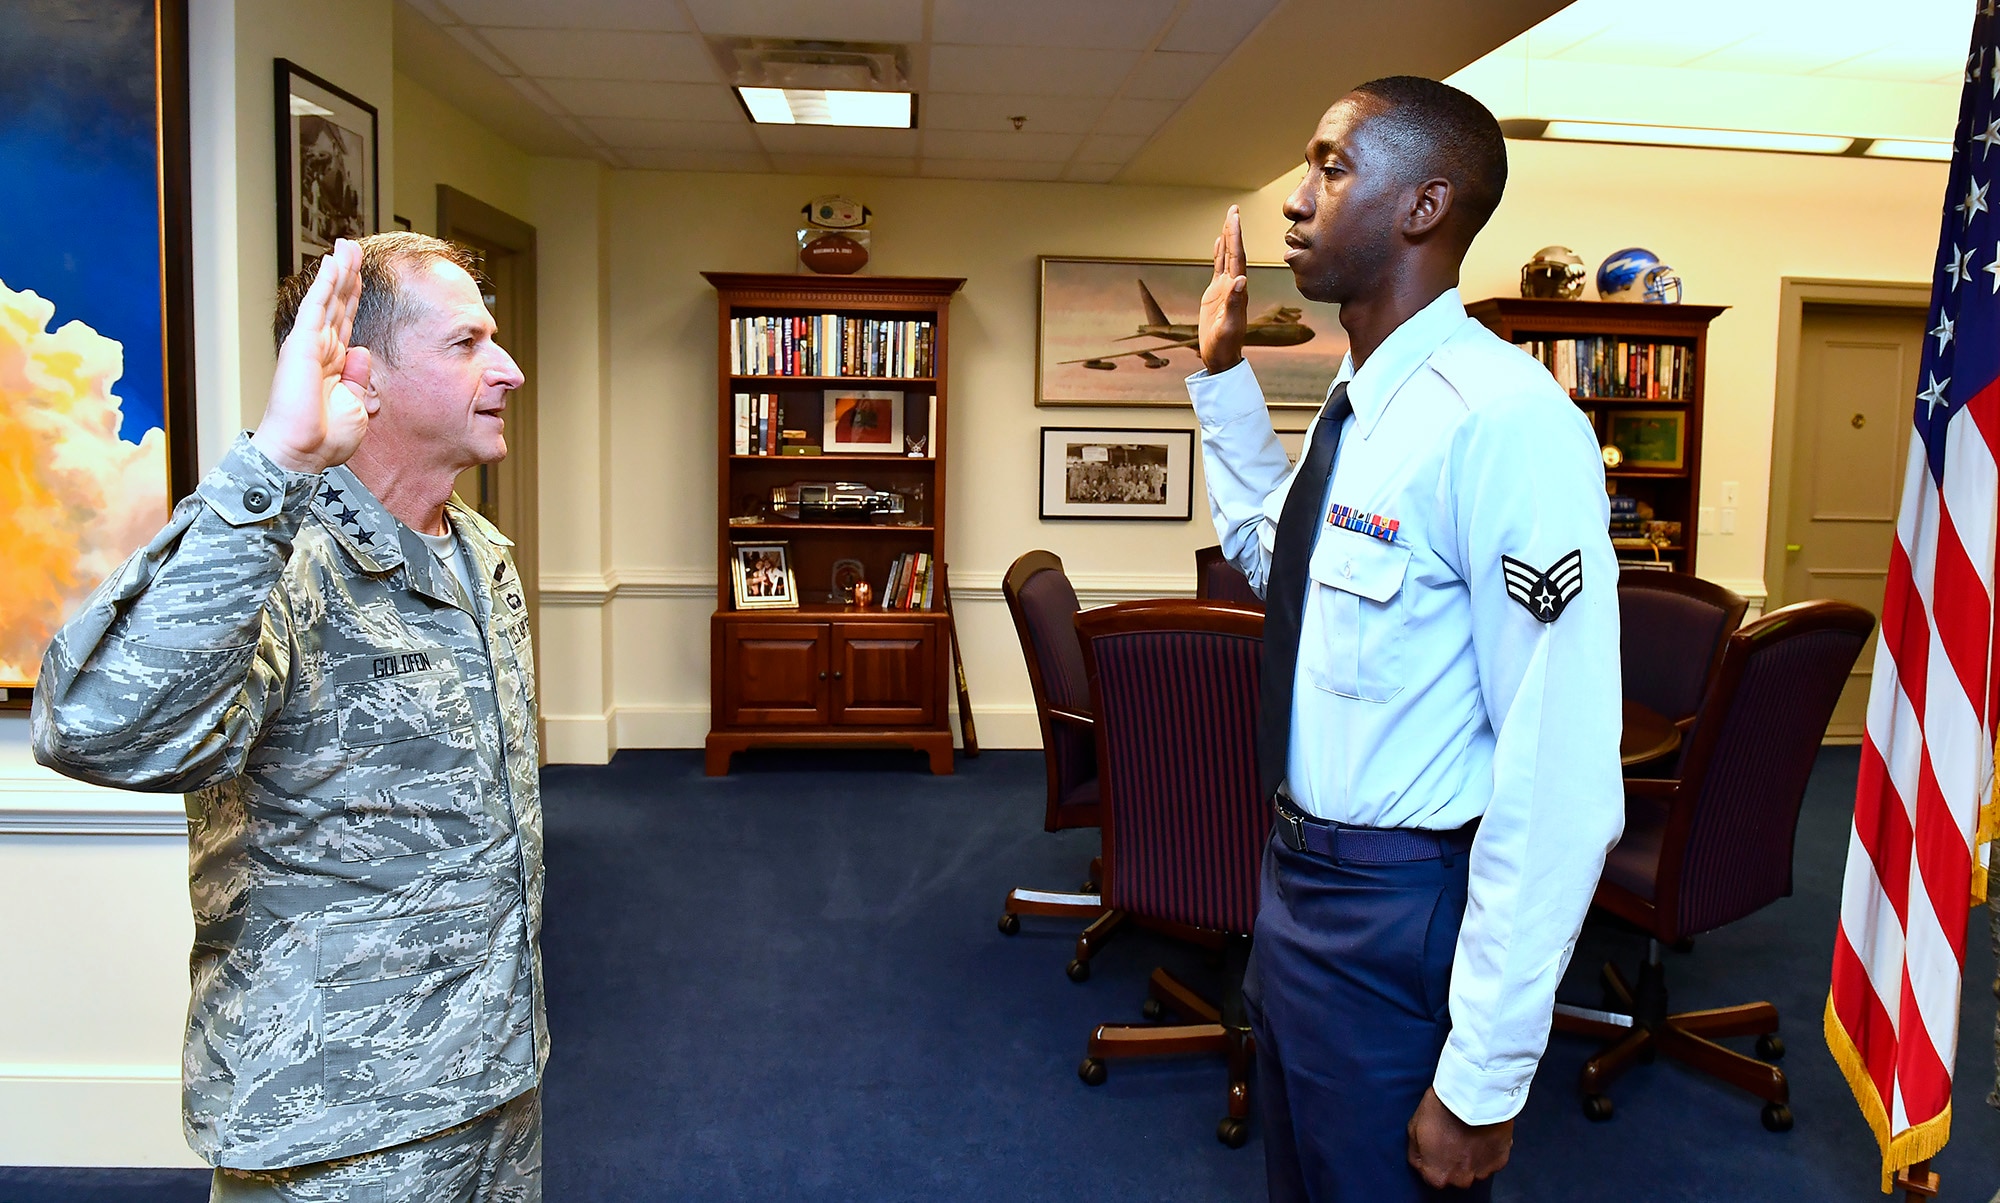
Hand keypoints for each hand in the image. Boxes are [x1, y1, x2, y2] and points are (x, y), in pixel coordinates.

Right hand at [253, 239, 369, 473]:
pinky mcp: (303, 344)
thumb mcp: (356, 405)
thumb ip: (359, 376)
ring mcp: (310, 344)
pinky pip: (317, 307)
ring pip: (328, 298)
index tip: (361, 275)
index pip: (347, 321)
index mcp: (333, 363)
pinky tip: (332, 263)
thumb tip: (362, 351)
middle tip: (353, 247)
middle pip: (338, 303)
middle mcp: (321, 349)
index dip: (354, 297)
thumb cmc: (324, 438)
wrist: (303, 452)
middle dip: (347, 274)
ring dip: (339, 270)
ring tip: (347, 244)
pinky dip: (325, 283)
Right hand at [1198, 204, 1249, 374]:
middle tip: (1233, 209)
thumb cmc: (1224, 345)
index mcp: (1238, 291)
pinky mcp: (1216, 293)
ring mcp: (1225, 288)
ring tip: (1229, 219)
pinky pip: (1218, 268)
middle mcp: (1234, 285)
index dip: (1235, 238)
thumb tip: (1240, 280)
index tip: (1234, 219)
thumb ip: (1234, 304)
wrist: (1220, 357)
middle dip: (1233, 231)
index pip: (1237, 259)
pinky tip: (1217, 243)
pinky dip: (1218, 253)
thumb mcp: (1228, 326)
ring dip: (1228, 238)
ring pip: (1227, 257)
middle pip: (1234, 253)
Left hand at [1406, 1087, 1511, 1189]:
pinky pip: (1491, 1160)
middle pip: (1455, 1175)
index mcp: (1437, 1175)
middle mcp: (1460, 1180)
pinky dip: (1487, 1151)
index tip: (1436, 1146)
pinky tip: (1482, 1134)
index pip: (1432, 1176)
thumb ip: (1416, 1154)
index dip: (1432, 1159)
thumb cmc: (1443, 1109)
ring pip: (1474, 1169)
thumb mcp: (1414, 1129)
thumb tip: (1420, 1161)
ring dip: (1471, 1157)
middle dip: (1453, 1161)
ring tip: (1468, 1134)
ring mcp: (1482, 1173)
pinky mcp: (1499, 1161)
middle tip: (1453, 1138)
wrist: (1472, 1096)